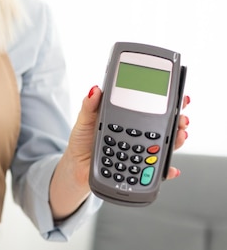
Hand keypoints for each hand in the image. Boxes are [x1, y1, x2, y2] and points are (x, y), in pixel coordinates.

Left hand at [66, 86, 191, 185]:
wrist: (77, 165)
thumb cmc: (82, 141)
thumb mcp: (85, 120)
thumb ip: (90, 106)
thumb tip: (95, 89)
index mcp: (126, 120)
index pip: (149, 109)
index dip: (167, 103)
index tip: (179, 98)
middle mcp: (136, 134)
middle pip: (163, 126)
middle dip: (178, 121)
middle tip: (183, 118)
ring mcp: (139, 151)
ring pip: (164, 145)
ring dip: (177, 141)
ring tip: (180, 135)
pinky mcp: (138, 168)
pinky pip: (156, 170)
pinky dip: (166, 170)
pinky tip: (171, 169)